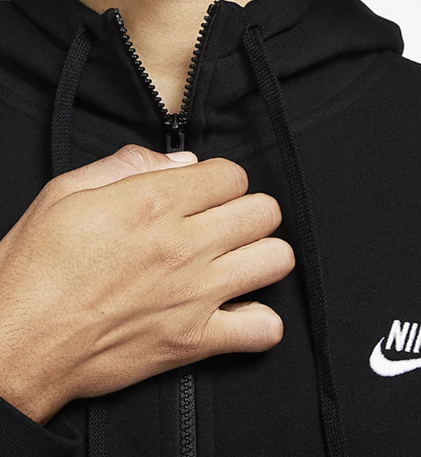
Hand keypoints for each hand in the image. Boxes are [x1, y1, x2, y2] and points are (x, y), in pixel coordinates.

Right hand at [0, 145, 293, 423]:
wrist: (16, 343)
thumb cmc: (35, 270)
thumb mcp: (66, 194)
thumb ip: (129, 166)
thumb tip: (181, 163)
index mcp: (154, 204)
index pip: (233, 175)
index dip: (224, 181)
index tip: (211, 194)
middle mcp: (184, 245)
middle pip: (265, 212)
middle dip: (251, 213)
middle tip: (229, 225)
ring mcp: (196, 294)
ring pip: (276, 260)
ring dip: (264, 257)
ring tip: (240, 263)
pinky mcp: (195, 341)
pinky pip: (263, 330)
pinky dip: (259, 323)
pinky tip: (240, 312)